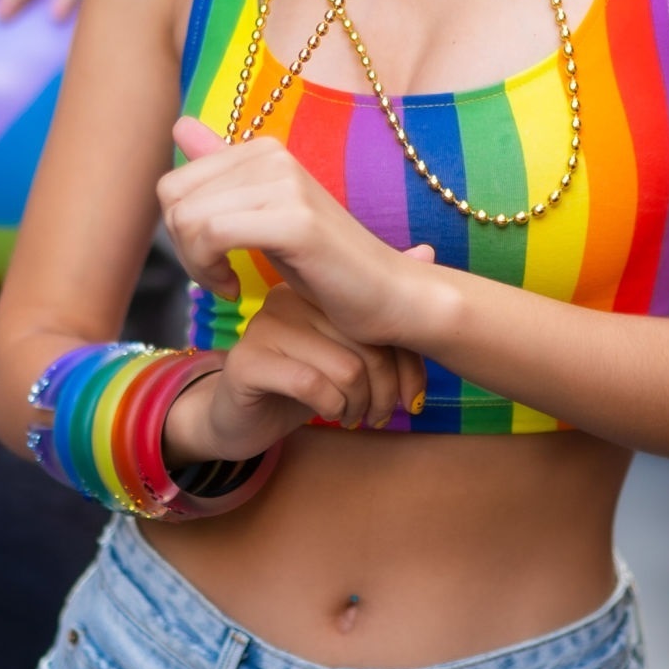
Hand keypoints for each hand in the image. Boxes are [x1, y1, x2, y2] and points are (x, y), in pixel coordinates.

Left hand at [159, 117, 440, 347]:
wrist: (386, 293)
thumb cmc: (325, 265)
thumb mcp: (264, 216)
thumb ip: (222, 172)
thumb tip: (180, 125)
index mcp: (263, 150)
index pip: (172, 184)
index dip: (180, 233)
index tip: (213, 261)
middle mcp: (273, 155)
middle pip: (173, 200)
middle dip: (183, 250)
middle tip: (217, 276)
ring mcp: (287, 184)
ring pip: (189, 218)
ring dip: (197, 266)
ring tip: (228, 283)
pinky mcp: (295, 220)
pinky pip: (213, 234)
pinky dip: (210, 271)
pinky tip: (235, 289)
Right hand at [166, 283, 427, 462]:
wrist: (240, 420)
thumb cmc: (300, 385)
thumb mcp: (349, 352)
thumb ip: (383, 314)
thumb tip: (428, 249)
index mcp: (313, 291)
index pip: (378, 321)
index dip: (406, 365)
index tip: (408, 398)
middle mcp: (286, 299)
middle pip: (366, 344)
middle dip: (384, 390)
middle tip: (377, 415)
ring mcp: (263, 327)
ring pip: (345, 367)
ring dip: (358, 404)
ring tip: (351, 416)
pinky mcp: (247, 362)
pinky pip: (311, 384)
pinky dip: (331, 407)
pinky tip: (327, 414)